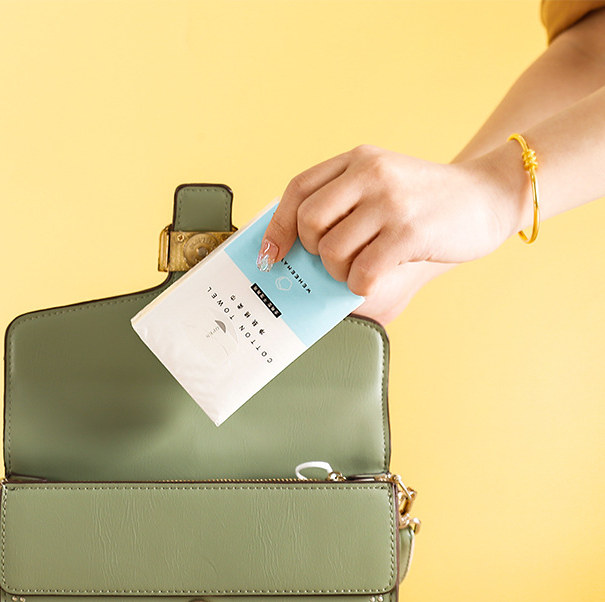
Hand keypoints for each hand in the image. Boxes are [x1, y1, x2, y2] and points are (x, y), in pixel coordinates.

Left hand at [257, 145, 521, 322]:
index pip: (298, 189)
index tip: (270, 254)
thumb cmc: (425, 203)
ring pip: (332, 250)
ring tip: (360, 269)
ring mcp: (390, 201)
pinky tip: (376, 277)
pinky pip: (361, 271)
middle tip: (333, 260)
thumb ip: (343, 203)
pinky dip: (361, 284)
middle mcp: (370, 174)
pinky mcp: (409, 231)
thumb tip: (288, 248)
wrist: (488, 198)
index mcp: (358, 160)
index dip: (277, 226)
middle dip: (312, 252)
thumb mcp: (382, 185)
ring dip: (339, 272)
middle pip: (308, 222)